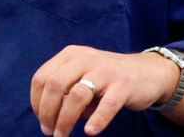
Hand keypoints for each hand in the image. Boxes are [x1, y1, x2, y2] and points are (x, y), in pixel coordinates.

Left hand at [30, 45, 179, 136]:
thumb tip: (49, 114)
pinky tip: (90, 131)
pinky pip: (107, 104)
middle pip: (55, 85)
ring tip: (62, 135)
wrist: (147, 72)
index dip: (37, 101)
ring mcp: (105, 70)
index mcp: (70, 55)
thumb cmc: (106, 78)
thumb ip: (65, 89)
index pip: (42, 77)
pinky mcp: (124, 84)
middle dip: (47, 112)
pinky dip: (97, 120)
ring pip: (77, 96)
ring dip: (65, 120)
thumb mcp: (82, 75)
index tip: (40, 119)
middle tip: (48, 131)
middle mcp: (85, 58)